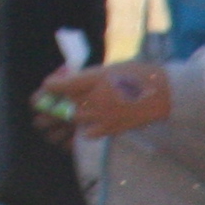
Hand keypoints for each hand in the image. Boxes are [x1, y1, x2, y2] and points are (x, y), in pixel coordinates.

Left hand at [35, 60, 170, 137]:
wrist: (164, 93)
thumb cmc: (136, 74)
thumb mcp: (106, 68)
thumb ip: (84, 77)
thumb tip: (64, 84)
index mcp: (90, 79)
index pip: (56, 86)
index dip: (47, 88)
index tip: (46, 89)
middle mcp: (92, 98)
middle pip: (57, 108)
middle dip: (45, 110)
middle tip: (39, 114)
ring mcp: (100, 116)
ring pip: (69, 123)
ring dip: (57, 124)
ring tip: (49, 127)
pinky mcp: (110, 129)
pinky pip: (85, 136)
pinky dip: (77, 136)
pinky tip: (74, 134)